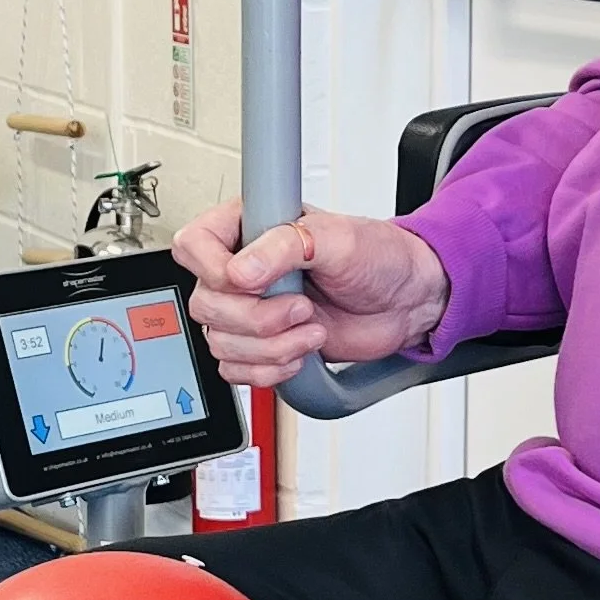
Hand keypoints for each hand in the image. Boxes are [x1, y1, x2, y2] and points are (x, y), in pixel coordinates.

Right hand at [170, 198, 450, 388]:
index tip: (253, 281)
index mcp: (249, 228)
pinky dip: (270, 370)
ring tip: (311, 327)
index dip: (215, 271)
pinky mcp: (263, 345)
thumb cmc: (380, 258)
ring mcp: (251, 309)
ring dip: (271, 346)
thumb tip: (241, 271)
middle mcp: (243, 269)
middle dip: (258, 318)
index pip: (193, 246)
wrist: (406, 301)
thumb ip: (286, 246)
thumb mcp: (337, 238)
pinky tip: (300, 351)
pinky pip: (236, 370)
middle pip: (206, 305)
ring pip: (220, 343)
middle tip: (303, 306)